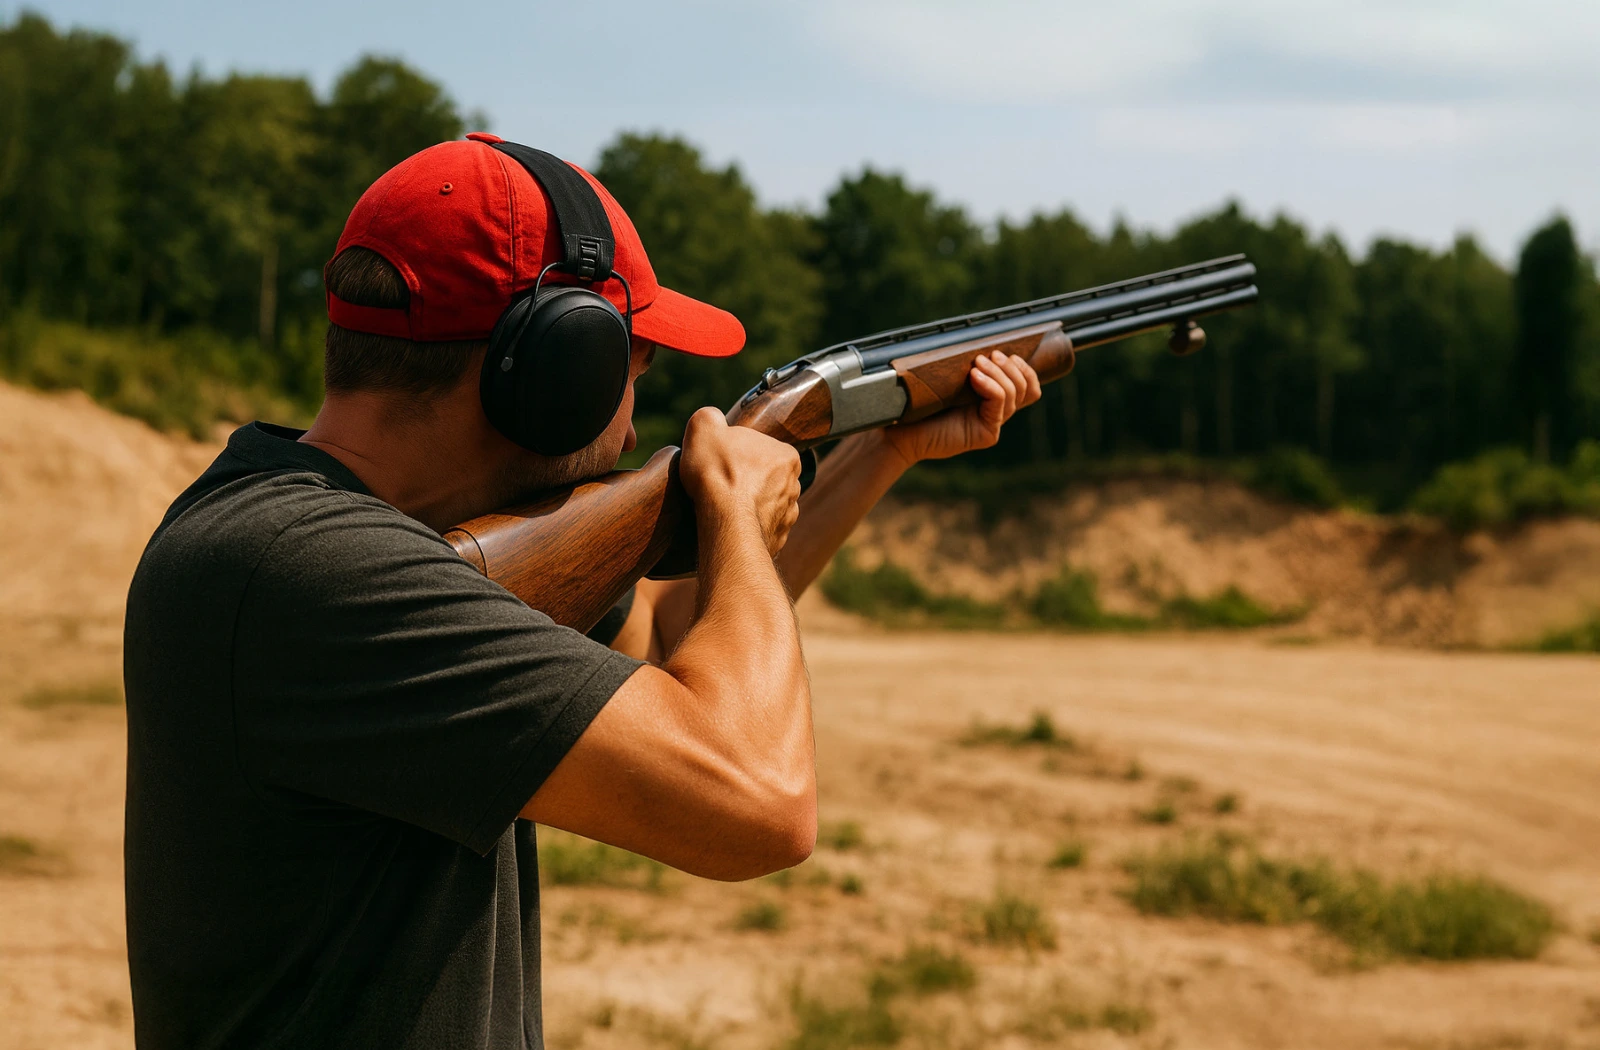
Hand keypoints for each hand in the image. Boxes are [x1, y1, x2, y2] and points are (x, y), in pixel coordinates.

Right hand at [679, 407, 801, 555]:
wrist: (726, 525)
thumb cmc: (718, 473)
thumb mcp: (704, 428)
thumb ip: (710, 418)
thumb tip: (711, 419)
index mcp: (786, 455)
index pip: (759, 449)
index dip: (735, 454)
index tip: (719, 462)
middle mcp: (794, 486)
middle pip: (763, 478)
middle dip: (744, 481)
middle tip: (718, 485)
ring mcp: (787, 516)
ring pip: (764, 506)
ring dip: (746, 506)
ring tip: (721, 509)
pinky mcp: (777, 540)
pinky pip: (759, 530)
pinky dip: (745, 529)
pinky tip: (728, 527)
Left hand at [883, 350, 1041, 465]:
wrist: (900, 430)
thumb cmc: (918, 401)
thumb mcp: (948, 376)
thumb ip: (969, 364)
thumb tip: (987, 344)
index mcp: (990, 397)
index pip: (1027, 384)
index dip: (1024, 367)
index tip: (1002, 352)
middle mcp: (995, 412)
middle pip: (1028, 387)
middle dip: (1012, 366)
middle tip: (985, 356)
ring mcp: (992, 424)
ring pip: (1016, 393)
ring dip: (999, 372)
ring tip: (976, 364)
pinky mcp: (985, 434)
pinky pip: (1000, 404)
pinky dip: (991, 386)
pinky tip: (973, 377)